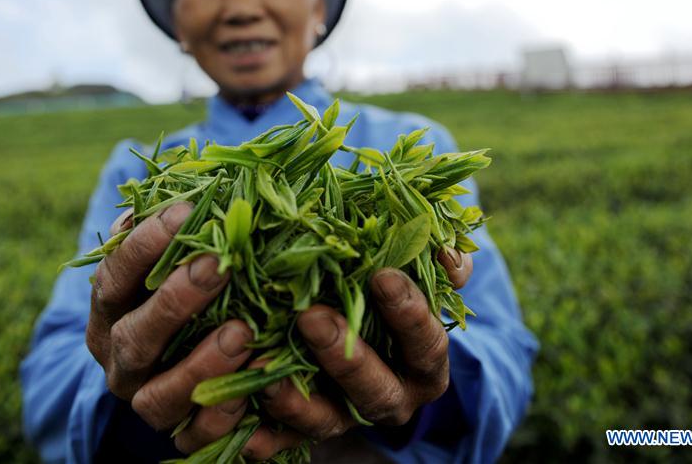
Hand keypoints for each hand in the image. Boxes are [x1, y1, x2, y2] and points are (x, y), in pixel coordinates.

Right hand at [85, 203, 254, 453]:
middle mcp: (119, 357)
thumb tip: (200, 178)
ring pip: (158, 396)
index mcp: (110, 308)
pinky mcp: (179, 433)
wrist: (183, 356)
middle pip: (133, 336)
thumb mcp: (177, 251)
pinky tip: (254, 387)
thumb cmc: (187, 282)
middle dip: (174, 301)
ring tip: (243, 332)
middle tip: (217, 267)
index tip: (186, 212)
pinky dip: (222, 417)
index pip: (114, 276)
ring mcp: (146, 398)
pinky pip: (194, 438)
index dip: (145, 246)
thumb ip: (178, 221)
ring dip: (200, 363)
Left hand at [241, 249, 473, 458]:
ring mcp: (349, 415)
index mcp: (425, 364)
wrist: (369, 332)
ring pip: (328, 421)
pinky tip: (245, 432)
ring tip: (265, 375)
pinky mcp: (309, 427)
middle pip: (376, 389)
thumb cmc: (395, 292)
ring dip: (297, 401)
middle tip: (311, 317)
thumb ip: (442, 263)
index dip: (408, 313)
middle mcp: (392, 396)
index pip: (425, 342)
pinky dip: (266, 436)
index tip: (383, 276)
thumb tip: (446, 252)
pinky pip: (287, 439)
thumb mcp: (422, 273)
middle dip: (345, 356)